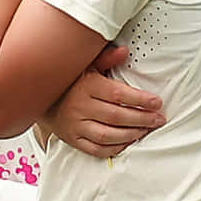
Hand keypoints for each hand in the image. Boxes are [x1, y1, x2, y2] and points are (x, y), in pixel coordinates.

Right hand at [42, 44, 163, 158]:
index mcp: (87, 86)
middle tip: (159, 119)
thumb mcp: (86, 65)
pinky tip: (128, 142)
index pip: (118, 95)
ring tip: (146, 130)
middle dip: (142, 119)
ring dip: (131, 134)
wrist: (41, 98)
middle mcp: (80, 107)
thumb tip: (125, 51)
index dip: (140, 99)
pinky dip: (115, 148)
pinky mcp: (73, 139)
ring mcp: (75, 125)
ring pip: (108, 135)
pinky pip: (96, 149)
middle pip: (117, 116)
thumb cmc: (70, 81)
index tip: (157, 102)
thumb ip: (106, 59)